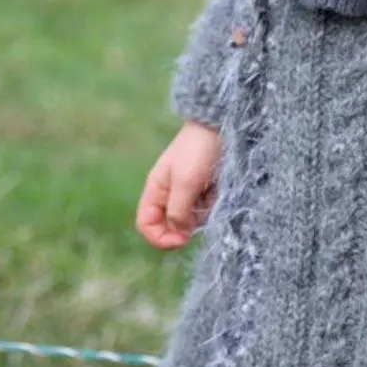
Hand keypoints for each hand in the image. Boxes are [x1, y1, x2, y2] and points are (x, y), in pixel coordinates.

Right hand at [136, 122, 220, 248]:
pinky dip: (211, 207)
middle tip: (200, 215)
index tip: (182, 239)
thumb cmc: (198, 152)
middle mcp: (167, 194)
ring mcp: (185, 193)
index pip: (146, 224)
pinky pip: (203, 211)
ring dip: (200, 215)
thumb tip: (177, 233)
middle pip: (168, 226)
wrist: (220, 127)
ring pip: (188, 221)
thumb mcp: (185, 183)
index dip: (160, 238)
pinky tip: (216, 191)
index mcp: (155, 190)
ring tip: (210, 195)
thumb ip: (177, 211)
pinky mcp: (202, 192)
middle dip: (184, 227)